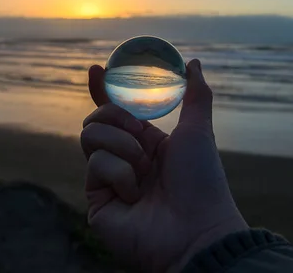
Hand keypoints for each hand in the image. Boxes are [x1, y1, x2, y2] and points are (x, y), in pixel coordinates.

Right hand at [81, 60, 247, 272]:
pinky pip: (96, 165)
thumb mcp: (198, 131)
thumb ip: (195, 95)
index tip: (95, 69)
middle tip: (139, 133)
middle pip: (96, 119)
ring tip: (143, 171)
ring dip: (122, 146)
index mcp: (146, 143)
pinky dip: (121, 174)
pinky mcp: (97, 200)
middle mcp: (124, 159)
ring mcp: (108, 180)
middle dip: (117, 118)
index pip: (115, 112)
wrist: (197, 230)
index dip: (102, 90)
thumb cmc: (202, 181)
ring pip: (90, 136)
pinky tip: (135, 196)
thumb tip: (193, 63)